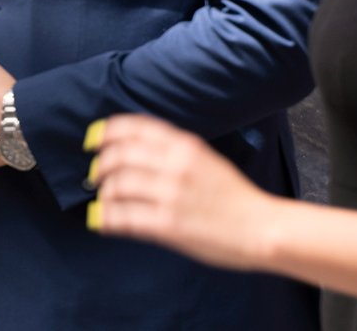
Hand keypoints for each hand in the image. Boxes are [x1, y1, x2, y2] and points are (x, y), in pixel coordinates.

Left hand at [91, 113, 275, 269]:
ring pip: (117, 186)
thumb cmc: (235, 196)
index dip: (106, 132)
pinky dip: (107, 219)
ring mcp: (170, 194)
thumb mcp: (206, 159)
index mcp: (185, 146)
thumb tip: (133, 149)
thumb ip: (173, 151)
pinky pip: (124, 217)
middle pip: (118, 156)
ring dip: (104, 194)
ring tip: (105, 200)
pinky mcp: (168, 224)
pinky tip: (102, 222)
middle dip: (100, 165)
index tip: (92, 140)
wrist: (264, 227)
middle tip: (95, 175)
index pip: (133, 127)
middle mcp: (175, 165)